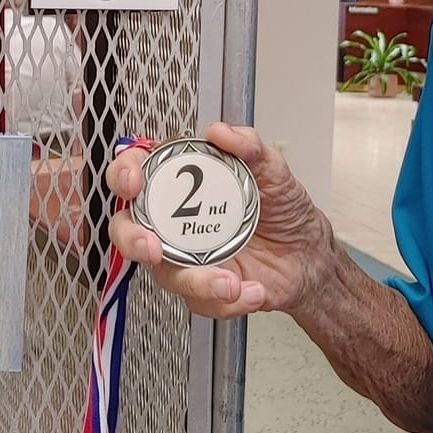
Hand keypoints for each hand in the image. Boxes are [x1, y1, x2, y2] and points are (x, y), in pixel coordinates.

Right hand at [106, 122, 334, 318]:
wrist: (307, 254)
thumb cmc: (282, 209)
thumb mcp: (272, 169)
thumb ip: (248, 145)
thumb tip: (221, 132)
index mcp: (182, 187)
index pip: (136, 173)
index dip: (124, 173)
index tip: (134, 180)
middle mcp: (174, 224)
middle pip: (127, 230)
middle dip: (131, 239)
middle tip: (151, 246)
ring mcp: (185, 259)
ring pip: (164, 274)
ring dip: (194, 280)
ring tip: (227, 282)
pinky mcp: (202, 290)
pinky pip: (200, 300)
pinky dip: (226, 299)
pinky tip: (249, 290)